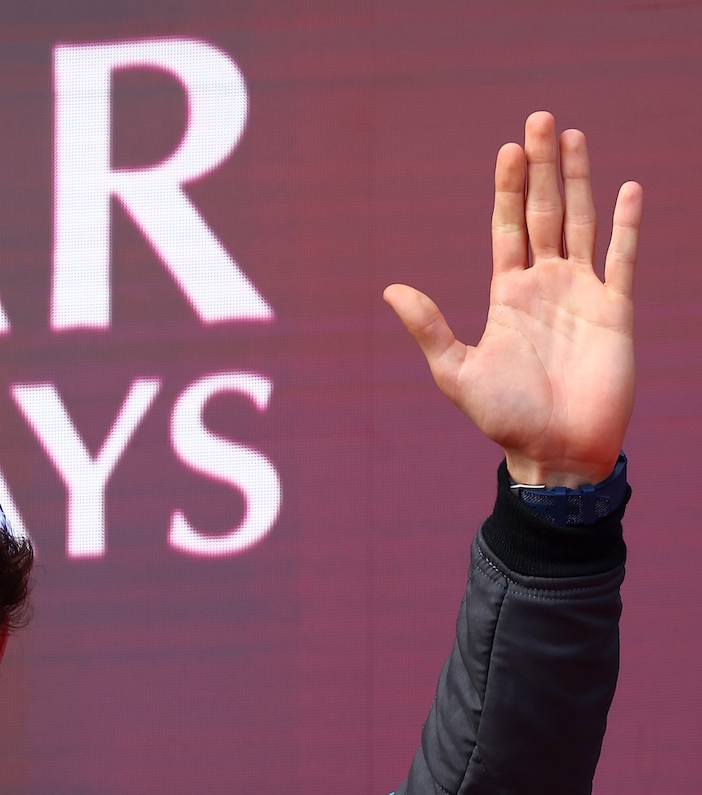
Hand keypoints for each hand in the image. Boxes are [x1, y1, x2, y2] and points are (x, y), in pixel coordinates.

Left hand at [384, 112, 642, 486]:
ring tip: (573, 137)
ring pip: (582, 223)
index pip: (506, 228)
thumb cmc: (504, 418)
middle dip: (541, 168)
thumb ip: (429, 328)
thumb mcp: (456, 372)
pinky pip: (623, 258)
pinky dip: (626, 225)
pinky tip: (626, 189)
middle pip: (543, 212)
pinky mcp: (615, 311)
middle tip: (539, 119)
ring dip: (579, 180)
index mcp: (507, 295)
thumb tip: (392, 289)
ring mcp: (582, 293)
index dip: (506, 189)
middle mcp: (545, 285)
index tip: (506, 150)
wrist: (555, 452)